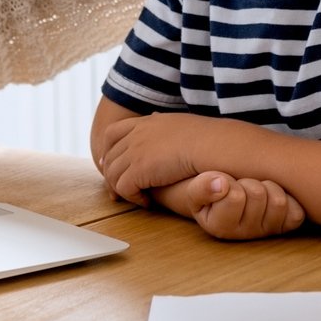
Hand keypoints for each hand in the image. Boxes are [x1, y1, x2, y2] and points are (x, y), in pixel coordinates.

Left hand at [94, 112, 213, 203]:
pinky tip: (147, 202)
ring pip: (113, 175)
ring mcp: (135, 152)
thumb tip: (155, 118)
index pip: (112, 133)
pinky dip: (133, 198)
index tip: (113, 163)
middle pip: (109, 156)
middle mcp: (136, 135)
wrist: (211, 144)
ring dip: (123, 189)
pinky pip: (123, 188)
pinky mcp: (138, 171)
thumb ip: (162, 124)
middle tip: (122, 188)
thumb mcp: (177, 122)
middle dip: (112, 174)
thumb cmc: (205, 136)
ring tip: (139, 197)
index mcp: (145, 123)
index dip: (108, 150)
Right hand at [175, 172, 306, 239]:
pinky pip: (296, 213)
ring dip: (268, 187)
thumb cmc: (208, 193)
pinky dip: (288, 199)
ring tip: (254, 189)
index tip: (223, 184)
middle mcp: (245, 235)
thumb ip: (202, 187)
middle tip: (239, 185)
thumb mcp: (194, 190)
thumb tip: (221, 184)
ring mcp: (267, 232)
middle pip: (258, 195)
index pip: (235, 196)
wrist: (221, 199)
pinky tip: (271, 197)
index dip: (230, 181)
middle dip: (249, 182)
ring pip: (278, 202)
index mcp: (220, 227)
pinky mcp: (286, 228)